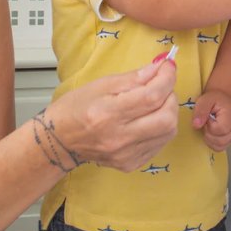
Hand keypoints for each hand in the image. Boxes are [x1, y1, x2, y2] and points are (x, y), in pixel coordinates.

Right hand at [43, 60, 178, 172]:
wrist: (59, 141)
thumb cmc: (77, 107)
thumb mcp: (102, 84)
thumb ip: (135, 77)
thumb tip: (161, 67)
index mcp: (108, 114)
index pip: (151, 96)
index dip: (166, 78)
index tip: (168, 67)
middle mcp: (119, 138)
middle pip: (166, 118)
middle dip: (171, 96)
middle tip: (162, 86)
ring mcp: (126, 155)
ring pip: (168, 131)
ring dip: (169, 111)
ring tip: (155, 102)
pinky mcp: (131, 164)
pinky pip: (160, 143)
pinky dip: (162, 127)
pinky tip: (149, 118)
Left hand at [192, 91, 230, 151]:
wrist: (223, 99)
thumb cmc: (214, 99)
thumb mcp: (205, 100)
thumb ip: (201, 111)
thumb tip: (196, 125)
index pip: (222, 129)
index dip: (211, 127)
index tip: (208, 119)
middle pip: (222, 140)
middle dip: (209, 135)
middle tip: (207, 125)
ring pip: (221, 146)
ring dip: (211, 141)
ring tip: (209, 129)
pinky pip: (221, 147)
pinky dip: (213, 144)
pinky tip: (211, 134)